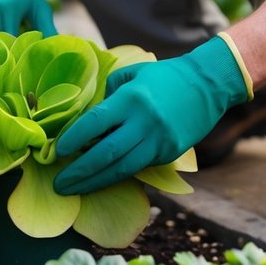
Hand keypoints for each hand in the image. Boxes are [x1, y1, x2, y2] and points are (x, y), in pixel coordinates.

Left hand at [53, 36, 250, 195]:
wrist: (207, 84)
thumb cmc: (164, 77)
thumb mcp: (133, 74)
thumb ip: (109, 96)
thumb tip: (89, 124)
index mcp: (132, 99)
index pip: (96, 123)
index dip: (74, 139)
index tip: (58, 152)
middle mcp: (145, 122)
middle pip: (106, 153)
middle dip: (80, 171)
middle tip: (59, 183)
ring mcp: (159, 141)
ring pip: (122, 169)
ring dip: (95, 182)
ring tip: (74, 189)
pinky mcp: (169, 153)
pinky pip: (139, 168)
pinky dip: (117, 175)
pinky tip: (100, 180)